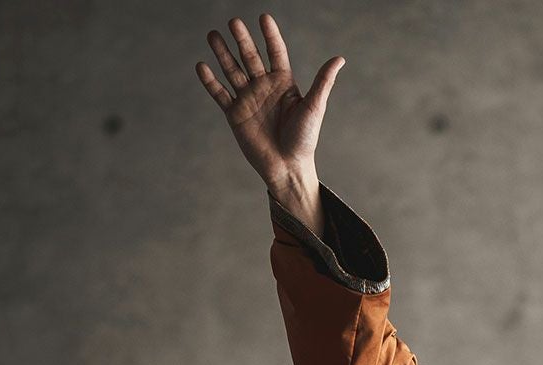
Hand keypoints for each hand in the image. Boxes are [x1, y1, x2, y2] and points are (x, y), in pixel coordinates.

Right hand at [195, 13, 343, 187]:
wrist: (288, 169)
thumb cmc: (304, 140)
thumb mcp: (314, 108)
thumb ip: (323, 81)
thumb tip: (340, 58)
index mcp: (283, 83)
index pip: (275, 52)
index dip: (270, 35)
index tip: (263, 18)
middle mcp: (263, 86)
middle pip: (250, 56)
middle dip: (242, 40)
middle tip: (234, 22)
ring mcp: (248, 99)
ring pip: (232, 70)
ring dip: (222, 53)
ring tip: (213, 35)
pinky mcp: (235, 114)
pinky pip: (220, 94)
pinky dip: (210, 81)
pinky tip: (202, 66)